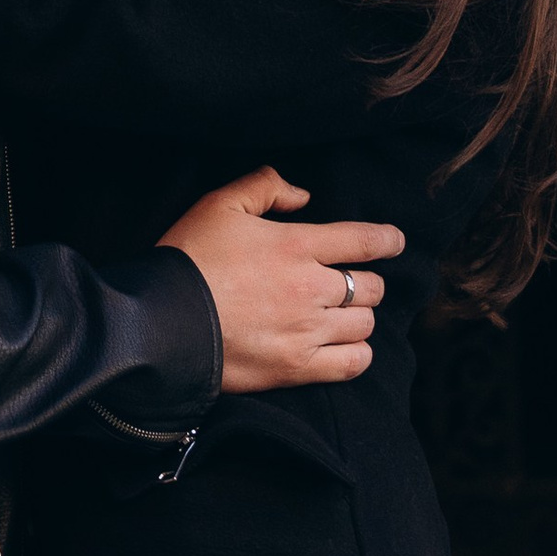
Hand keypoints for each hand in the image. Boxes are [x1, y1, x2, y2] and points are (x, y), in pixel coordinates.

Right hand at [160, 170, 403, 393]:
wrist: (160, 321)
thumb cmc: (189, 258)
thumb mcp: (220, 204)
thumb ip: (266, 187)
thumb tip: (303, 196)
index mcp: (296, 246)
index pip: (363, 240)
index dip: (387, 239)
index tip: (395, 241)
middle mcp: (310, 289)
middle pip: (371, 287)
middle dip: (367, 281)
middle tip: (351, 282)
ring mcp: (306, 332)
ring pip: (364, 325)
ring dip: (359, 317)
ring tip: (343, 315)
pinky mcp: (295, 369)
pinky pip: (352, 364)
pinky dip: (357, 354)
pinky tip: (346, 346)